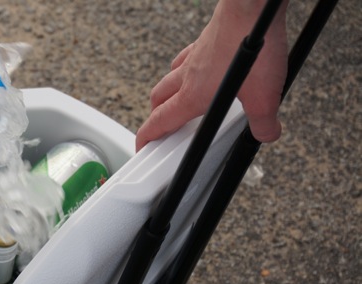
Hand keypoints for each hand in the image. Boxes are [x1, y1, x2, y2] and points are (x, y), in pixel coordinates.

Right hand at [135, 0, 288, 150]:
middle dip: (155, 116)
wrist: (252, 8)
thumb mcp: (264, 97)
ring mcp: (195, 57)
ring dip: (168, 93)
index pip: (159, 121)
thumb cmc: (251, 45)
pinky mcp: (206, 41)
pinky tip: (202, 70)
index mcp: (193, 96)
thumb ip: (263, 123)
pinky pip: (187, 58)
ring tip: (179, 102)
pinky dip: (187, 68)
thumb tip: (266, 133)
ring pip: (170, 78)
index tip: (141, 145)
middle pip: (158, 99)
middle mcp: (188, 76)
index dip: (147, 137)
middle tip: (161, 126)